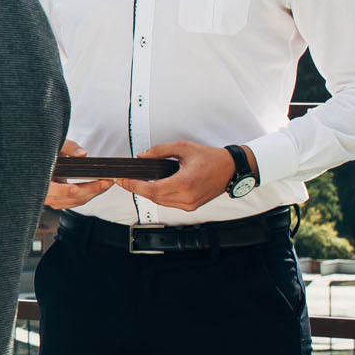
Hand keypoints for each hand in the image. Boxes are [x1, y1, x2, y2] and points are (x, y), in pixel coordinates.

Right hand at [45, 138, 110, 209]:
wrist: (40, 157)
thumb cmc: (46, 152)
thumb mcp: (56, 145)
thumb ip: (69, 148)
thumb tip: (82, 154)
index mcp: (40, 178)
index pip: (50, 189)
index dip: (62, 190)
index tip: (74, 188)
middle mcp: (44, 191)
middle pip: (67, 198)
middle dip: (88, 191)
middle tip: (104, 182)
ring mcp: (51, 197)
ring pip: (72, 202)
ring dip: (91, 194)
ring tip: (105, 184)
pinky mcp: (59, 199)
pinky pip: (73, 202)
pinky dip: (86, 196)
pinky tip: (97, 188)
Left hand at [116, 140, 242, 210]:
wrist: (230, 169)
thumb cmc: (211, 158)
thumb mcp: (183, 148)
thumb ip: (160, 151)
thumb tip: (142, 157)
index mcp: (185, 182)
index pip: (152, 190)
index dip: (134, 186)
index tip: (123, 180)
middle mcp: (187, 197)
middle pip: (153, 198)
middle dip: (137, 189)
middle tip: (125, 181)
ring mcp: (190, 204)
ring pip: (160, 202)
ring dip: (148, 194)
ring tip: (137, 183)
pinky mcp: (192, 206)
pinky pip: (169, 203)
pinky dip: (160, 196)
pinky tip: (154, 188)